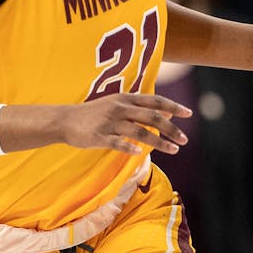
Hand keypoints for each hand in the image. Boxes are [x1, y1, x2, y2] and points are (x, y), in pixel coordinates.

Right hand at [56, 93, 190, 154]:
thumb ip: (139, 108)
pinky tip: (139, 154)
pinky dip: (129, 148)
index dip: (173, 106)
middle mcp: (120, 108)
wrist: (64, 120)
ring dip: (159, 142)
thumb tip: (166, 112)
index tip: (189, 113)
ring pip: (140, 132)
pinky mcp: (99, 136)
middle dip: (171, 128)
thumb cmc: (93, 114)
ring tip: (173, 150)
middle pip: (152, 117)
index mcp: (125, 99)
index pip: (154, 100)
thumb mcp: (116, 104)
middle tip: (184, 139)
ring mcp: (109, 122)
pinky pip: (117, 143)